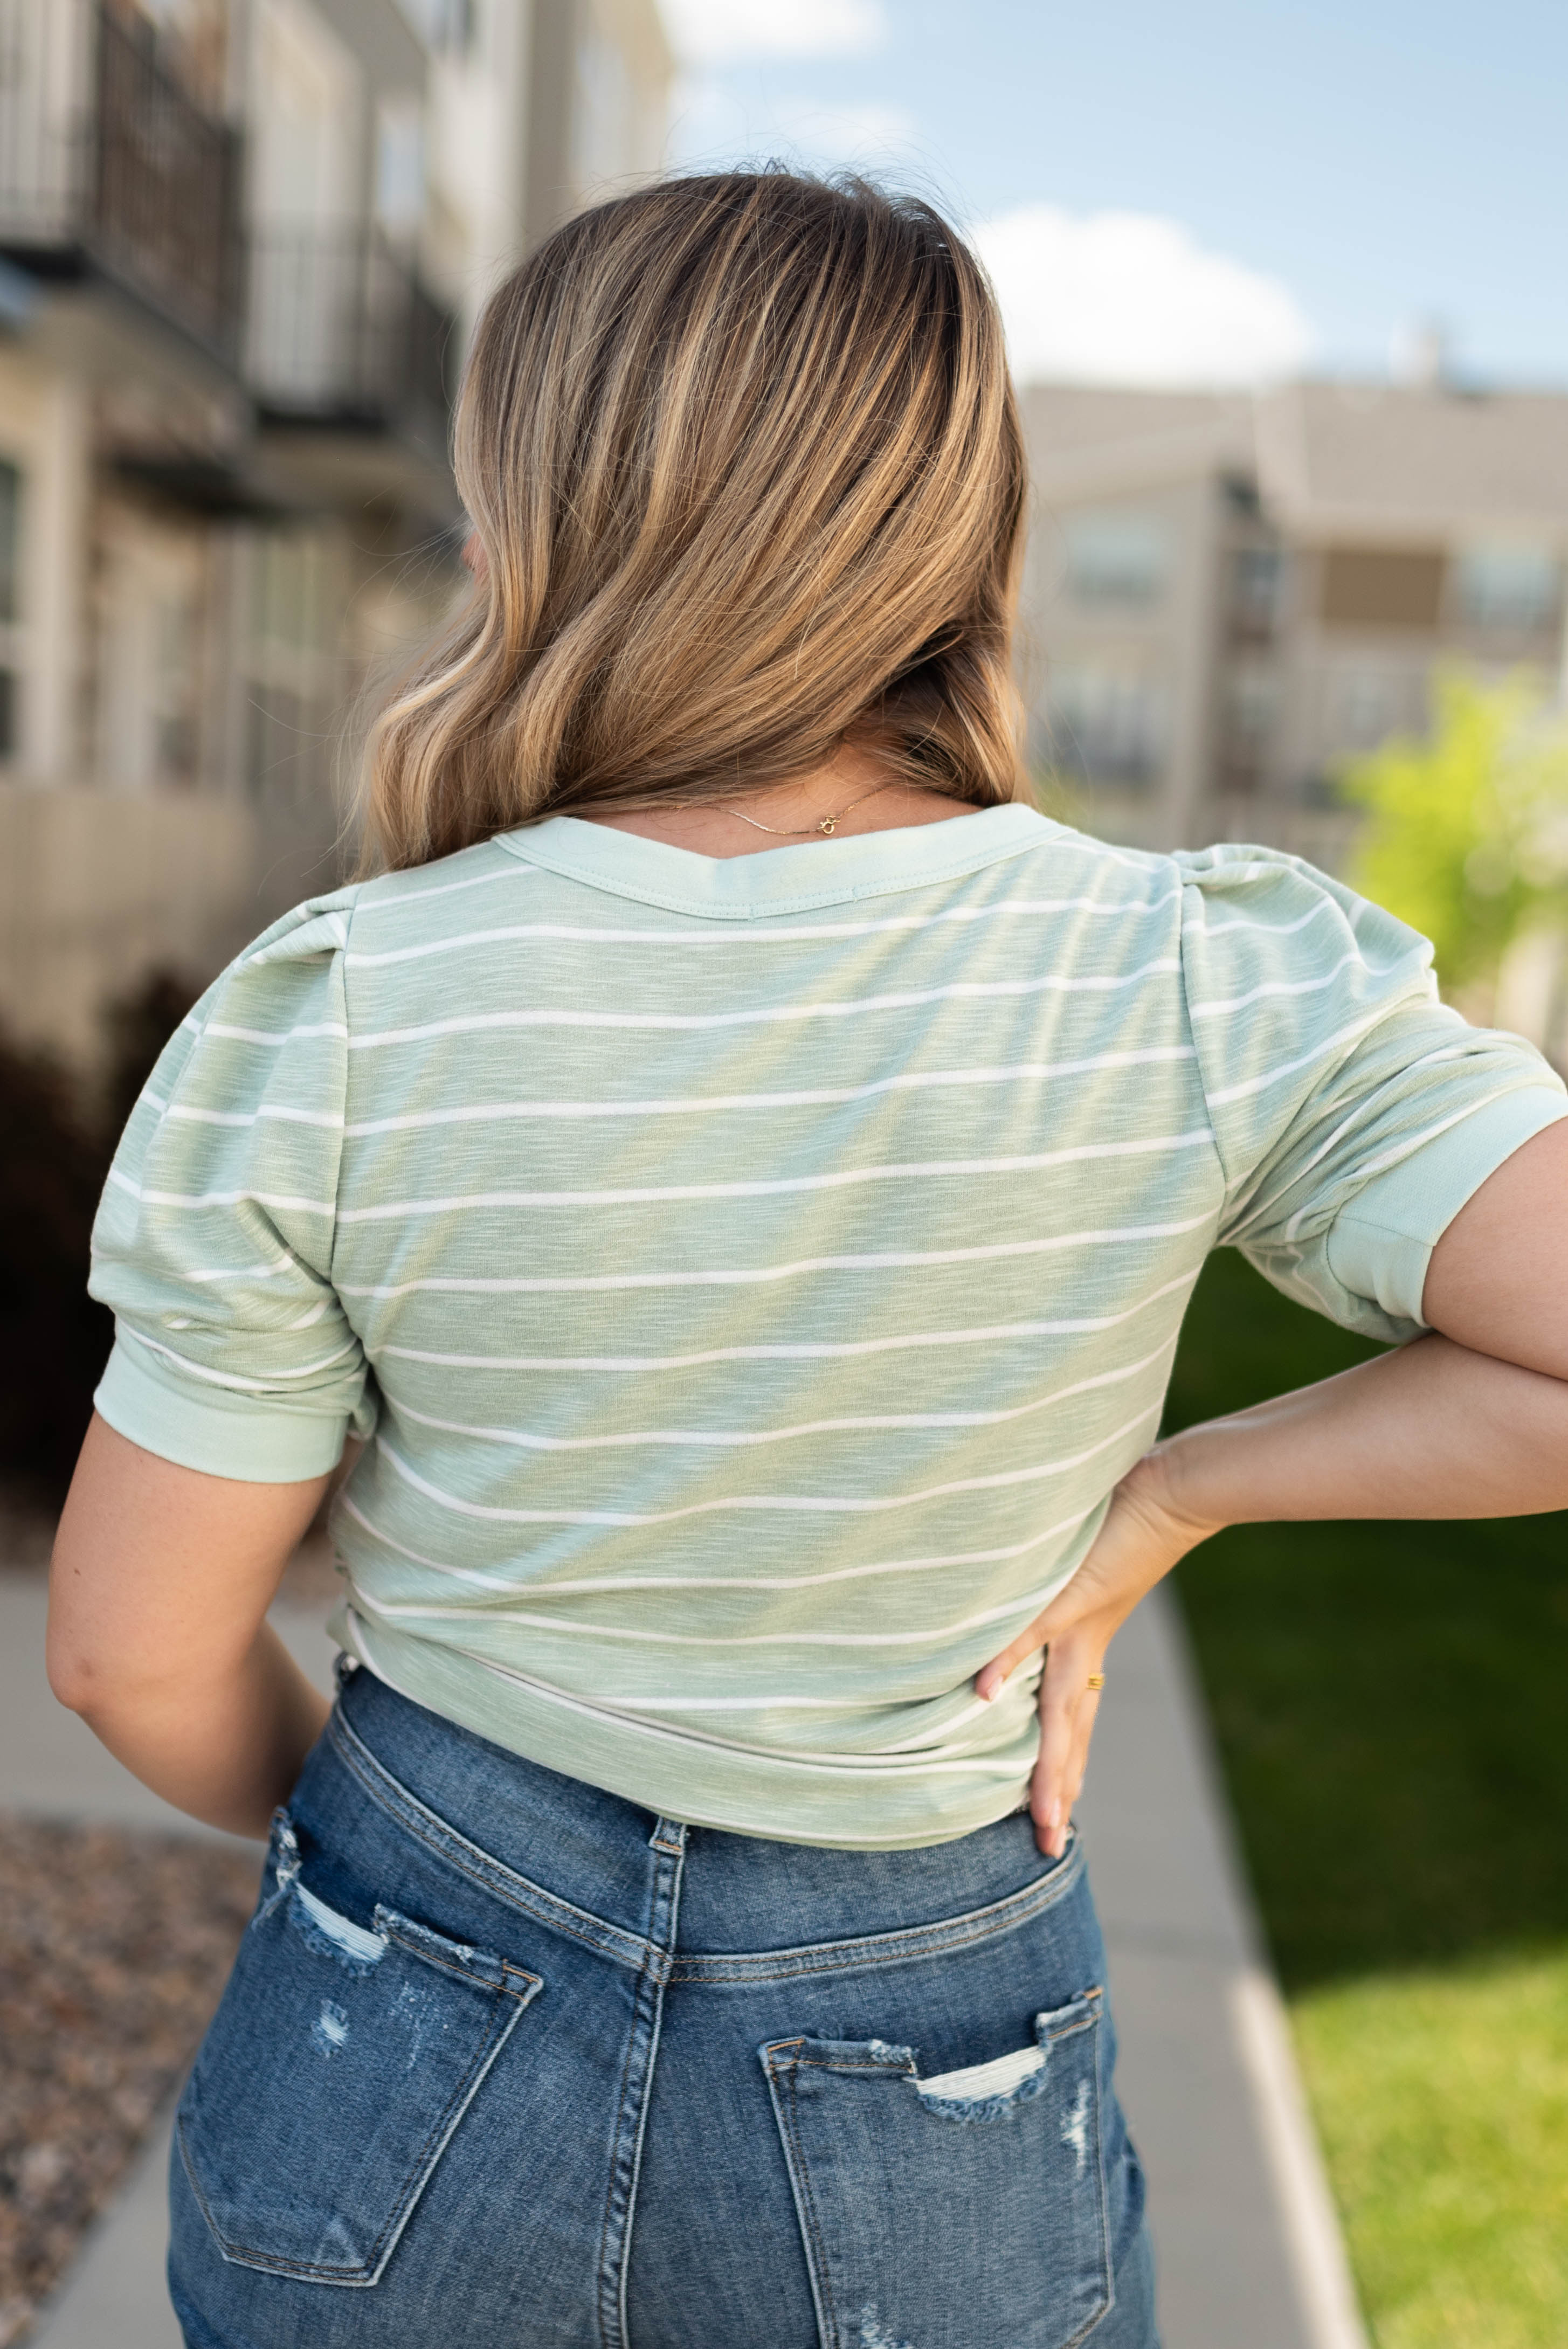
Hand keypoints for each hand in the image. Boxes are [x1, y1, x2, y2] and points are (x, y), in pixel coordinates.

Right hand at [974, 1447, 1218, 1856]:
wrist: (1176, 1489)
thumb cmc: (1127, 1516)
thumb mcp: (1086, 1563)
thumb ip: (1057, 1586)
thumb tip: (1032, 1618)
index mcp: (1087, 1641)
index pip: (1072, 1716)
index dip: (1065, 1764)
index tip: (1059, 1812)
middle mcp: (1084, 1643)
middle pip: (1068, 1730)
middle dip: (1059, 1789)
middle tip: (1050, 1846)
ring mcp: (1076, 1621)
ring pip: (1057, 1706)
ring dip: (1047, 1762)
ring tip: (1041, 1816)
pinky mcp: (1068, 1589)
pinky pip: (1026, 1632)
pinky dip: (1003, 1663)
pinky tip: (982, 1696)